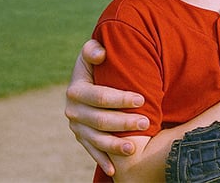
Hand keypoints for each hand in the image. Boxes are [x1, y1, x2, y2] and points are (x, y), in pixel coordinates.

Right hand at [64, 40, 149, 176]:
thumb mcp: (92, 52)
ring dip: (115, 146)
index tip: (142, 99)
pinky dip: (103, 161)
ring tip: (133, 148)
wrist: (88, 78)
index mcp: (76, 89)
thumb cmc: (97, 63)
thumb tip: (100, 54)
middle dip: (124, 123)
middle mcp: (73, 110)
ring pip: (97, 140)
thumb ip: (93, 49)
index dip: (121, 99)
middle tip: (146, 122)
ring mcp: (77, 127)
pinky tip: (115, 171)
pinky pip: (92, 151)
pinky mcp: (82, 138)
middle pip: (100, 120)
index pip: (100, 96)